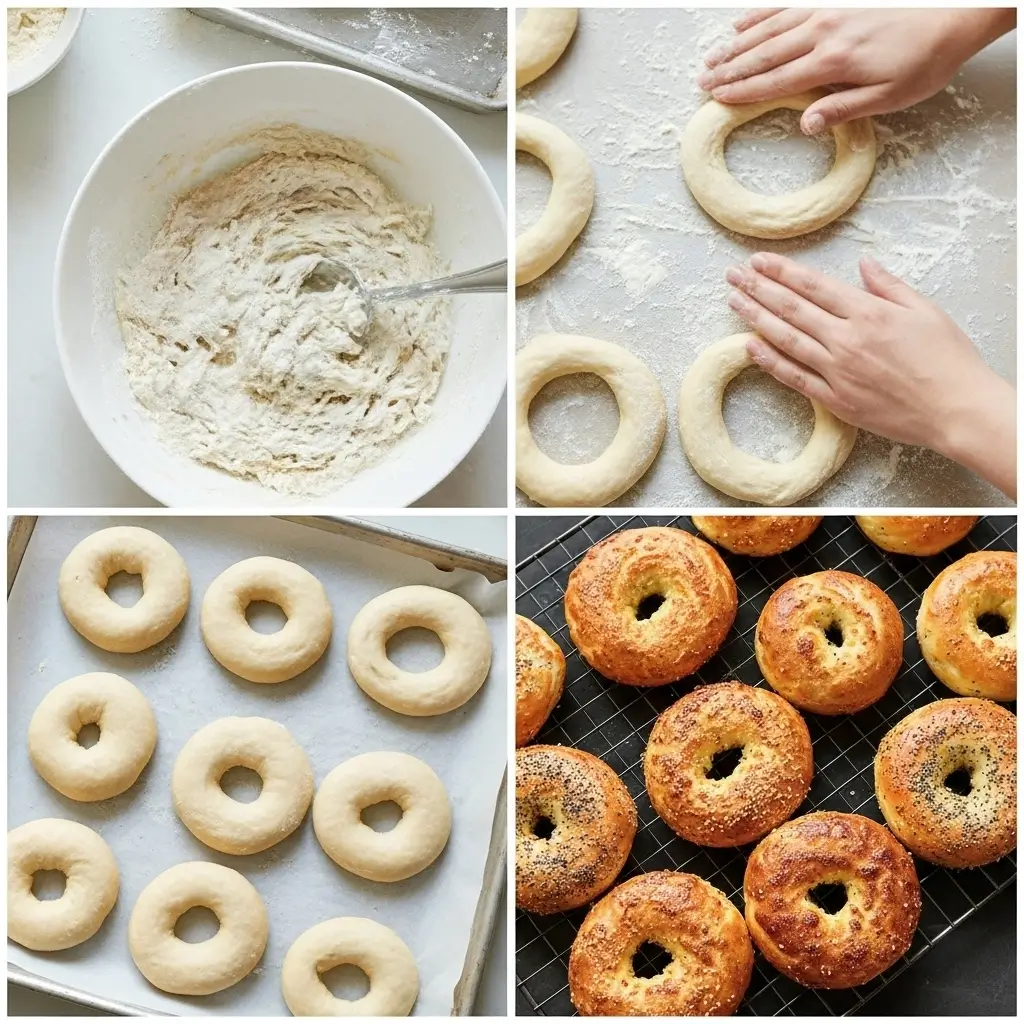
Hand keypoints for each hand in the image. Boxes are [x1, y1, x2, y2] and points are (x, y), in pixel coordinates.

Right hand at [698, 9, 1014, 133]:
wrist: (957, 9)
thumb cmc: (927, 57)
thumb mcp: (890, 97)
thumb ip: (844, 110)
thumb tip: (805, 125)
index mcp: (832, 62)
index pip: (775, 81)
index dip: (741, 92)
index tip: (716, 99)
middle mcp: (823, 31)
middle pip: (764, 53)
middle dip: (729, 69)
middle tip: (701, 82)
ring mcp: (827, 8)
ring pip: (769, 28)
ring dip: (737, 45)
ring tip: (712, 58)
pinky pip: (787, 4)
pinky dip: (761, 14)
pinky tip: (742, 23)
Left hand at [724, 253, 1015, 498]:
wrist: (955, 409)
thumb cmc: (947, 359)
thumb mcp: (924, 310)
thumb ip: (888, 286)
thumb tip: (863, 265)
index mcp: (868, 313)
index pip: (813, 286)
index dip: (781, 271)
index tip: (757, 260)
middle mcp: (846, 339)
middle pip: (791, 309)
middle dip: (758, 288)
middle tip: (732, 275)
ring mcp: (837, 371)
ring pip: (786, 339)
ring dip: (755, 318)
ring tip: (733, 301)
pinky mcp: (835, 399)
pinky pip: (794, 377)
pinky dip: (770, 360)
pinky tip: (749, 345)